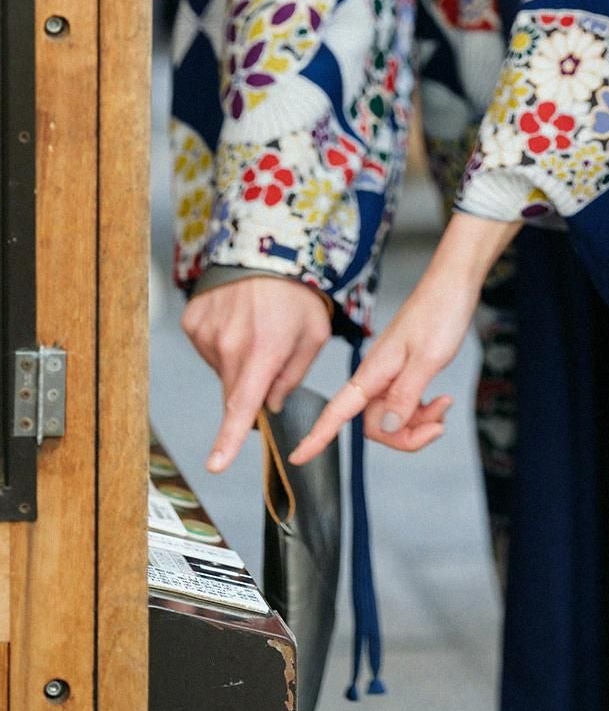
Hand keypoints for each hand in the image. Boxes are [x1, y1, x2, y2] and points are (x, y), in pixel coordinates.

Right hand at [182, 276, 332, 472]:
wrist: (266, 246)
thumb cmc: (297, 292)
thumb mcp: (313, 335)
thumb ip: (293, 376)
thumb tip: (271, 405)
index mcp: (264, 351)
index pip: (242, 406)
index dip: (229, 439)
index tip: (216, 464)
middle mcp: (230, 344)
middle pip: (234, 390)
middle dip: (251, 384)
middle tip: (270, 350)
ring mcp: (207, 332)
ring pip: (221, 368)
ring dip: (237, 359)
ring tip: (255, 326)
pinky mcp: (193, 321)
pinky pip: (207, 347)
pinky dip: (222, 341)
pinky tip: (237, 319)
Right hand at [290, 212, 519, 465]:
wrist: (453, 284)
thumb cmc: (439, 313)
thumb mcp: (427, 359)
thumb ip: (404, 397)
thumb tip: (383, 429)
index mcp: (373, 372)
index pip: (336, 412)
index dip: (317, 437)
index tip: (297, 458)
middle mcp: (376, 376)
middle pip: (376, 426)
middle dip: (406, 435)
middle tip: (437, 425)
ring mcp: (389, 374)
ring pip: (393, 418)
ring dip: (419, 422)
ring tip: (443, 405)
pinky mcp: (404, 371)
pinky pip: (406, 405)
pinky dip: (424, 411)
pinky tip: (440, 400)